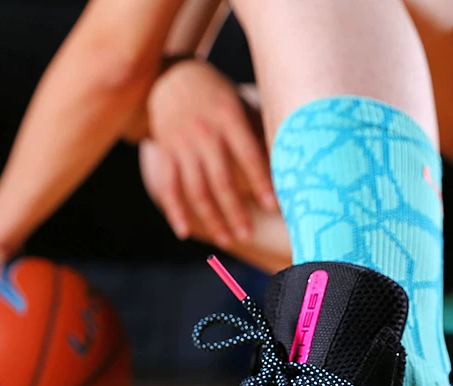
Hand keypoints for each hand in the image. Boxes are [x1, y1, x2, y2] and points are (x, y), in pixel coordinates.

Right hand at [146, 59, 276, 247]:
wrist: (169, 77)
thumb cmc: (217, 95)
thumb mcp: (239, 102)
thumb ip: (258, 129)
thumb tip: (289, 160)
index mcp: (228, 116)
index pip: (249, 155)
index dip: (261, 181)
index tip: (274, 207)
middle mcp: (204, 132)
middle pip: (221, 180)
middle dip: (236, 211)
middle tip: (248, 236)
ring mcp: (181, 144)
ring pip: (196, 189)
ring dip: (212, 219)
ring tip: (227, 240)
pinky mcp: (164, 152)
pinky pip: (169, 186)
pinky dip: (176, 211)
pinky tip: (185, 232)